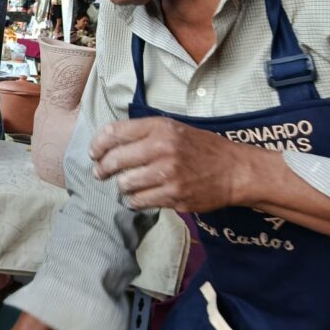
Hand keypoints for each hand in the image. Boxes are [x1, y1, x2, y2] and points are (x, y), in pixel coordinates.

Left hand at [90, 116, 260, 211]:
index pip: (114, 133)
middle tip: (100, 173)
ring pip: (125, 184)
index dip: (98, 145)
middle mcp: (162, 149)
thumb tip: (107, 142)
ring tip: (126, 184)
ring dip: (122, 186)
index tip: (94, 153)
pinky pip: (140, 201)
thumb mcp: (173, 128)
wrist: (235, 170)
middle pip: (115, 161)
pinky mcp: (174, 196)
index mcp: (160, 128)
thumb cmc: (201, 148)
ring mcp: (169, 175)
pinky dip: (135, 200)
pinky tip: (140, 196)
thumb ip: (143, 132)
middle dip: (102, 169)